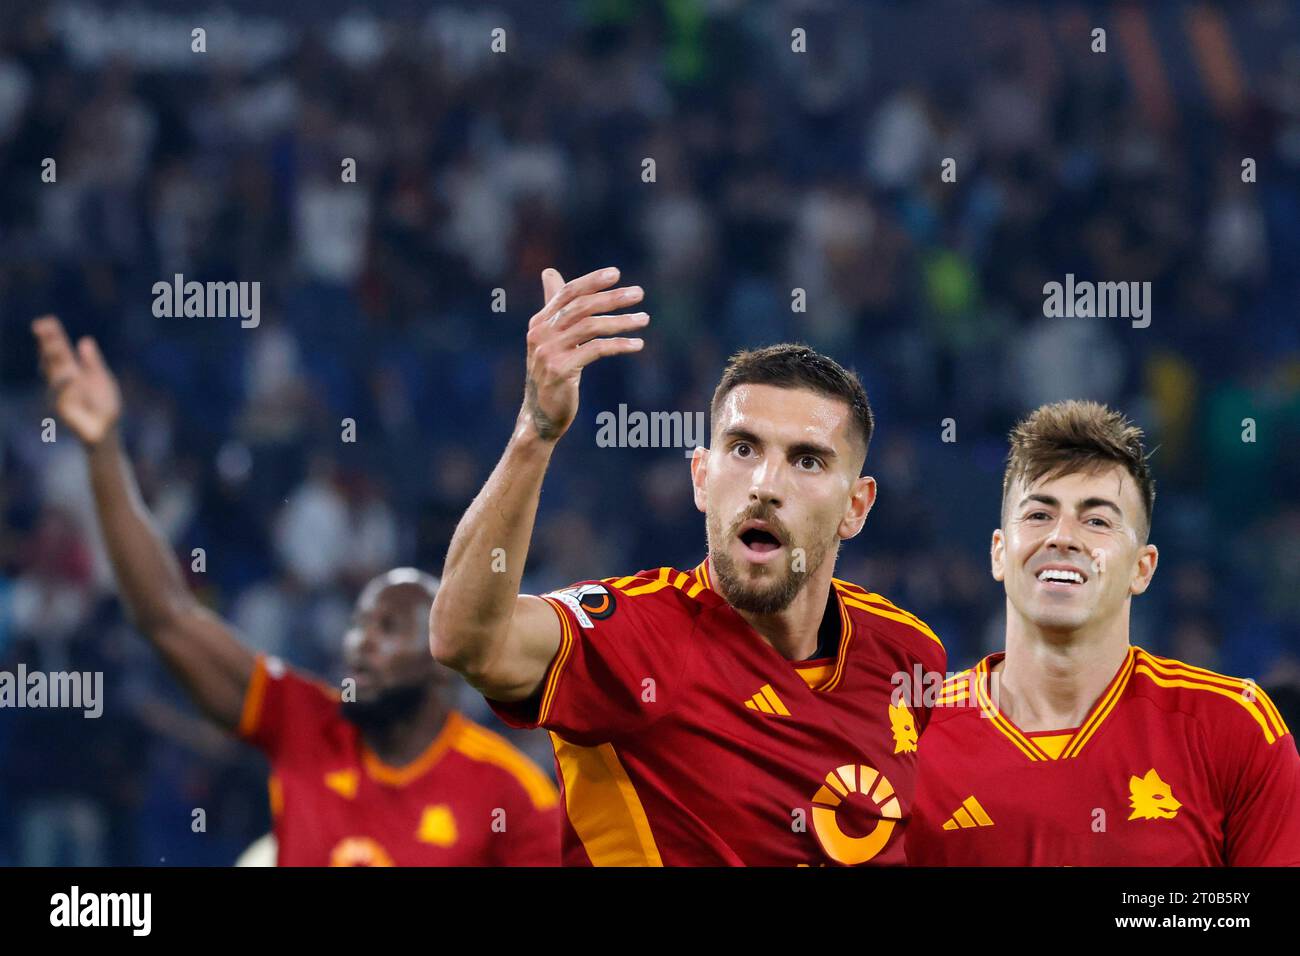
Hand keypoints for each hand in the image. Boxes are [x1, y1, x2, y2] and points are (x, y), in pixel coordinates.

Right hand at [32, 315, 121, 446]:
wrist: (107, 429)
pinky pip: (62, 394)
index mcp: (73, 369)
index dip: (52, 335)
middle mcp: (63, 379)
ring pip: (53, 373)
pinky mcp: (61, 408)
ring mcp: (59, 392)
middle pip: (52, 358)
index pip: (60, 349)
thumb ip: (93, 362)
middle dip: (46, 343)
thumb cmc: (104, 404)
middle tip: (41, 327)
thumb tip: (85, 340)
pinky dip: (67, 386)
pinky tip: (72, 376)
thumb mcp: (102, 378)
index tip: (46, 320)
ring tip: (55, 345)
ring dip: (53, 359)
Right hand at [520, 266, 647, 441]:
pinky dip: (619, 344)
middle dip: (612, 298)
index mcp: (539, 323)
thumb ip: (554, 307)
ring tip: (644, 319)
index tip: (616, 273)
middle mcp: (541, 334)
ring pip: (591, 326)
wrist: (540, 415)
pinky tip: (637, 344)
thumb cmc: (551, 375)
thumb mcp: (550, 338)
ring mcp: (549, 352)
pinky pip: (596, 349)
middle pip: (581, 306)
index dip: (592, 281)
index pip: (567, 293)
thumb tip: (549, 272)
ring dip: (621, 321)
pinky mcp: (561, 370)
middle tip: (639, 293)